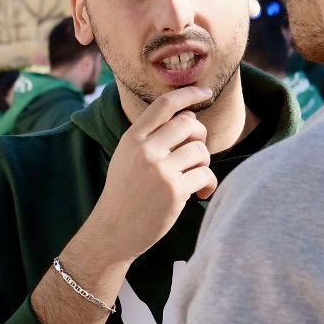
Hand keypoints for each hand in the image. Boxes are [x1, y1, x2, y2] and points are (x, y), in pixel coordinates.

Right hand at [96, 85, 216, 261]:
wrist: (114, 230)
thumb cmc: (124, 194)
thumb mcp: (127, 157)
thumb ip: (151, 137)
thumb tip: (189, 117)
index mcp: (132, 138)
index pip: (165, 105)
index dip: (189, 94)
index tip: (206, 92)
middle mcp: (145, 150)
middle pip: (189, 124)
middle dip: (200, 136)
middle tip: (195, 153)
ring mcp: (160, 170)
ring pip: (201, 151)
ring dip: (203, 163)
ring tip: (194, 177)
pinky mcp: (174, 190)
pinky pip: (205, 175)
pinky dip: (208, 184)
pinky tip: (201, 193)